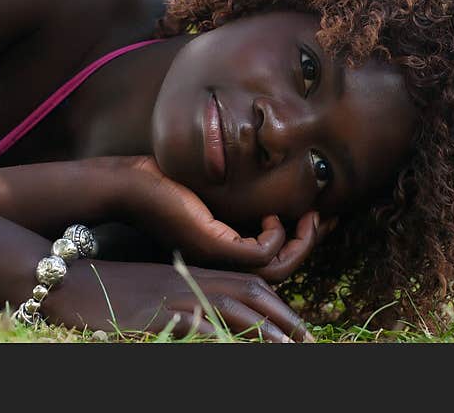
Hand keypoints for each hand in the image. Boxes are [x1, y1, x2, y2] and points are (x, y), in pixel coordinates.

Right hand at [42, 258, 312, 341]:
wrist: (70, 281)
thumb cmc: (113, 291)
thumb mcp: (158, 292)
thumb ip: (189, 302)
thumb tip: (217, 328)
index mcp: (193, 274)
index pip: (249, 284)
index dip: (280, 306)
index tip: (301, 331)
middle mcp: (188, 281)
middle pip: (248, 292)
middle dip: (283, 318)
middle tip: (309, 343)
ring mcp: (172, 296)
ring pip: (228, 307)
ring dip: (263, 328)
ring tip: (289, 348)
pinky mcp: (153, 313)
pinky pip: (192, 325)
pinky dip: (215, 336)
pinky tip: (231, 347)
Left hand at [113, 155, 335, 282]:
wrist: (130, 183)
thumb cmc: (167, 182)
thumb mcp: (218, 194)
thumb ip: (244, 203)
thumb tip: (279, 195)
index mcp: (224, 252)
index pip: (274, 263)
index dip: (302, 243)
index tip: (316, 215)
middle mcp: (222, 262)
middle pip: (282, 271)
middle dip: (311, 244)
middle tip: (323, 216)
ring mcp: (217, 257)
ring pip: (278, 268)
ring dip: (301, 242)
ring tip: (308, 214)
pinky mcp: (212, 244)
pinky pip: (262, 254)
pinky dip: (276, 234)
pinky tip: (269, 211)